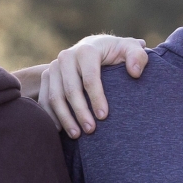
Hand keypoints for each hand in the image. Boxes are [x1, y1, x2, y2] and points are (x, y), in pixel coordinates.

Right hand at [34, 34, 149, 136]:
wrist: (93, 48)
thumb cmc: (116, 52)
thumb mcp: (130, 49)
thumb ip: (138, 56)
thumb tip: (135, 73)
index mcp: (86, 50)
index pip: (89, 78)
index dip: (96, 98)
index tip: (104, 116)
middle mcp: (66, 57)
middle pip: (70, 90)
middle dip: (80, 112)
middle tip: (91, 130)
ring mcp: (53, 67)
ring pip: (55, 96)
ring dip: (65, 118)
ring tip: (77, 135)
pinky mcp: (47, 76)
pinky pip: (44, 99)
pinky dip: (51, 115)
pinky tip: (61, 129)